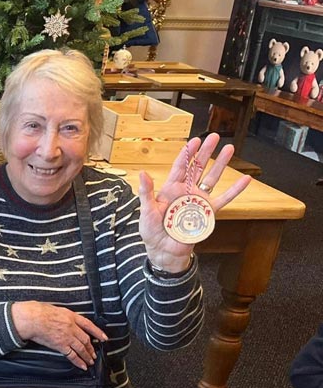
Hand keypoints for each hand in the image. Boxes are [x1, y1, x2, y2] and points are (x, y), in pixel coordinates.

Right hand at [11, 301, 107, 369]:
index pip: (89, 325)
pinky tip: (82, 366)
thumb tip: (67, 319)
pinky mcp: (60, 345)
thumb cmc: (39, 312)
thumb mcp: (56, 309)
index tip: (103, 338)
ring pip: (81, 348)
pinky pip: (72, 355)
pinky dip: (78, 361)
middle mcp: (72, 327)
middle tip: (94, 354)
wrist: (32, 319)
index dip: (98, 332)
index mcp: (72, 316)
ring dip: (87, 356)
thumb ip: (65, 316)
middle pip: (86, 339)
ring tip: (91, 361)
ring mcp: (67, 337)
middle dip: (91, 348)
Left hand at [137, 133, 252, 270]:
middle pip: (198, 167)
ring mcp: (199, 201)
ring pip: (212, 178)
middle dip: (206, 152)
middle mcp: (186, 191)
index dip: (187, 153)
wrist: (164, 251)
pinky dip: (236, 190)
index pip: (180, 166)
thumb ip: (146, 192)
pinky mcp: (208, 213)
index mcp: (170, 188)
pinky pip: (225, 200)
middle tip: (214, 136)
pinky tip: (246, 180)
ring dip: (221, 164)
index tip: (194, 141)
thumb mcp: (146, 210)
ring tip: (229, 149)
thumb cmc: (152, 231)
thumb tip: (142, 173)